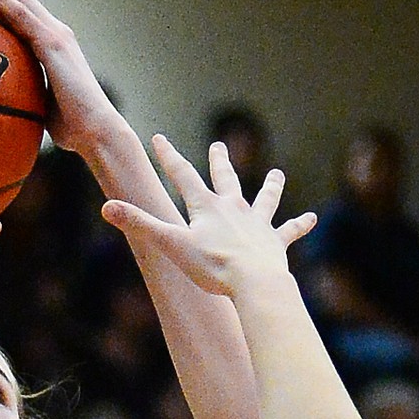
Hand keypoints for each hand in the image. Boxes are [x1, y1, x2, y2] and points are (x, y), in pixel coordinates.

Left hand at [0, 0, 117, 155]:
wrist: (96, 133)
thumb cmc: (73, 130)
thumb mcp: (41, 107)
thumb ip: (25, 97)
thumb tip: (5, 107)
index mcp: (52, 46)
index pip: (19, 12)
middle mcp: (54, 32)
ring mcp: (54, 34)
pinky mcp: (52, 43)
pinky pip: (18, 14)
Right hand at [101, 137, 315, 296]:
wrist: (253, 281)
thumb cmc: (212, 267)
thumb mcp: (171, 245)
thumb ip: (140, 224)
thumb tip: (106, 207)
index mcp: (207, 207)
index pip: (183, 175)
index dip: (168, 156)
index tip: (159, 137)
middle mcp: (234, 208)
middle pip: (226, 179)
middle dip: (220, 161)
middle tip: (219, 144)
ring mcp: (256, 223)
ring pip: (265, 199)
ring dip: (271, 186)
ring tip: (278, 174)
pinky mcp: (275, 241)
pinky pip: (289, 231)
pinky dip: (300, 225)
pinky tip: (312, 219)